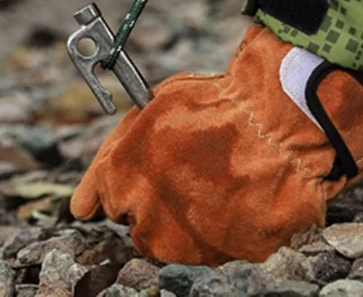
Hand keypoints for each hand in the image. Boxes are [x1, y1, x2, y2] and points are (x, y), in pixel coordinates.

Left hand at [71, 25, 362, 264]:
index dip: (115, 184)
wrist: (278, 126)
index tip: (127, 181)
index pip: (98, 199)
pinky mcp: (224, 256)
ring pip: (171, 238)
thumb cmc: (216, 106)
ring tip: (214, 178)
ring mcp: (185, 243)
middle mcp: (145, 218)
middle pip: (135, 221)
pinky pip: (212, 245)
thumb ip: (118, 148)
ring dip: (183, 216)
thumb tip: (84, 201)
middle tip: (184, 168)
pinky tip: (235, 193)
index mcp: (121, 179)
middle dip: (151, 198)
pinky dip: (219, 225)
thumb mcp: (154, 106)